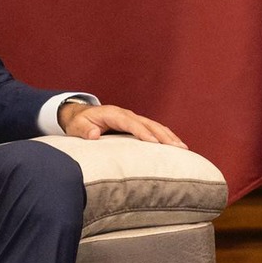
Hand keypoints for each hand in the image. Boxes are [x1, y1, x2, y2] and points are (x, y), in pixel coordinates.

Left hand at [59, 102, 185, 147]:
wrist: (81, 114)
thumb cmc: (79, 122)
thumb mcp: (77, 126)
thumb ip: (85, 131)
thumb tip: (95, 135)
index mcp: (113, 114)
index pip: (131, 123)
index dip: (143, 132)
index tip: (154, 143)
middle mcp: (126, 114)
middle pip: (148, 123)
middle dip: (164, 135)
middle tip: (179, 147)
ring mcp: (133, 118)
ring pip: (155, 125)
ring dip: (169, 136)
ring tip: (184, 148)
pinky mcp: (136, 124)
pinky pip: (154, 129)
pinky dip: (166, 136)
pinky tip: (176, 145)